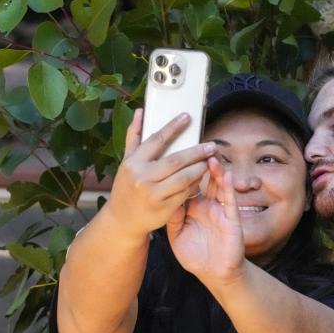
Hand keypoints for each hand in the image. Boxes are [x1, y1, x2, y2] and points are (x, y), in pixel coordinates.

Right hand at [101, 108, 215, 236]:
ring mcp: (154, 194)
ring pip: (184, 177)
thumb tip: (140, 112)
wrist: (122, 220)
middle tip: (211, 145)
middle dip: (196, 151)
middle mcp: (142, 178)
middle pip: (176, 160)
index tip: (187, 117)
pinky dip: (194, 184)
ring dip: (199, 168)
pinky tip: (201, 177)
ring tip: (209, 160)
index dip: (173, 127)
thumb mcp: (126, 162)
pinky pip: (185, 193)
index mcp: (133, 163)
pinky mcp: (164, 208)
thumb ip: (134, 137)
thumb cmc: (126, 187)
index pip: (156, 141)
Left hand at [167, 157, 247, 285]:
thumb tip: (165, 197)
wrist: (215, 274)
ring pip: (218, 184)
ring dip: (215, 169)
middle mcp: (206, 204)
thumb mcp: (177, 236)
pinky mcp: (231, 217)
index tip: (174, 154)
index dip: (182, 170)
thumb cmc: (195, 256)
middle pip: (203, 179)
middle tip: (195, 146)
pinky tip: (225, 174)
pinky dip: (228, 186)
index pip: (186, 184)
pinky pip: (230, 199)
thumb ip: (172, 217)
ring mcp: (219, 209)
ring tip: (210, 154)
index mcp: (191, 208)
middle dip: (199, 163)